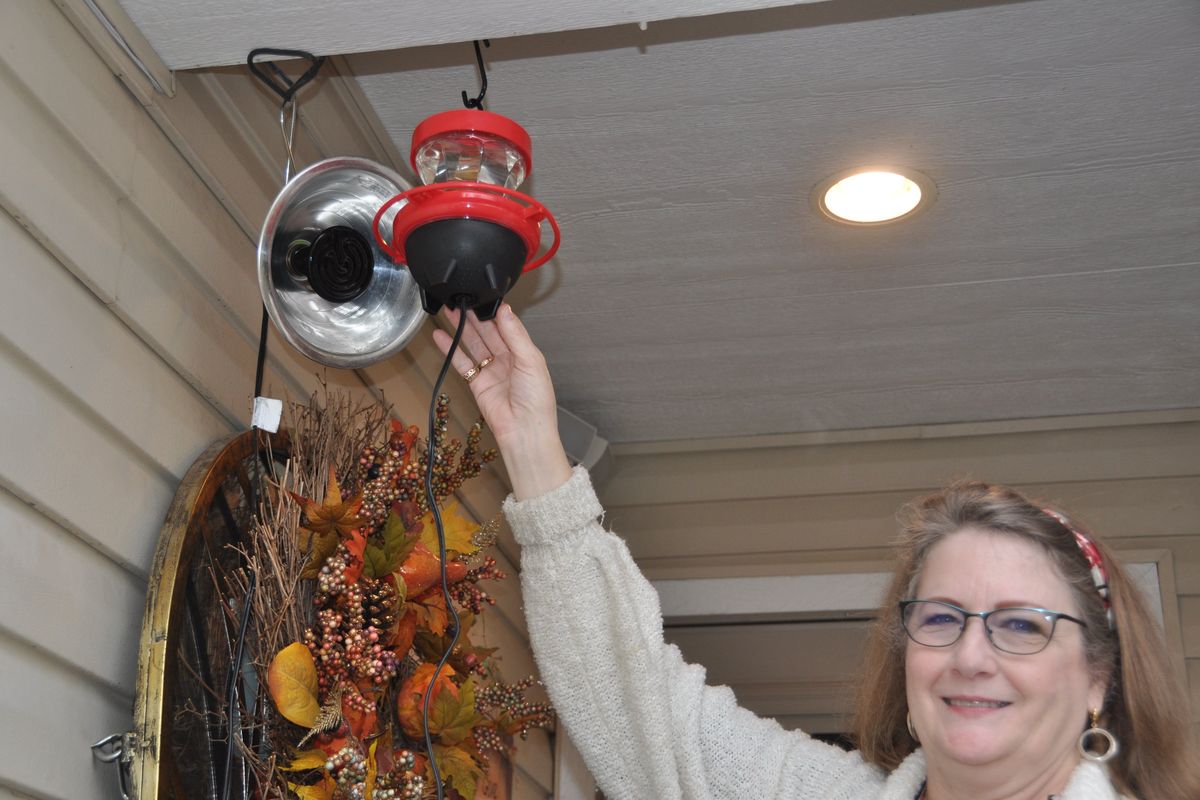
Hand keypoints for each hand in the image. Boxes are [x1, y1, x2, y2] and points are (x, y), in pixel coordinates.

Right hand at [432, 305, 571, 499]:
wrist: (524, 431)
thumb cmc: (537, 400)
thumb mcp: (531, 361)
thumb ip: (516, 334)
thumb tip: (506, 310)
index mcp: (525, 352)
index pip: (507, 325)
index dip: (494, 312)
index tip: (482, 296)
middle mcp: (508, 359)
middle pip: (488, 332)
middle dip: (474, 316)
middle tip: (461, 299)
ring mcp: (491, 371)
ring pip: (473, 344)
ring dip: (461, 328)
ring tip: (449, 310)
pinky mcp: (477, 383)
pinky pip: (462, 362)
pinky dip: (450, 349)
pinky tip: (441, 336)